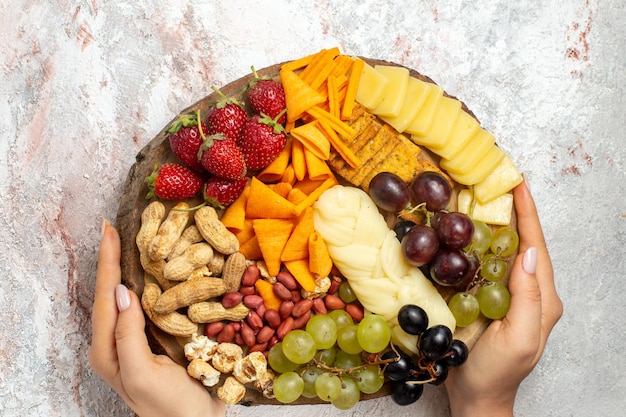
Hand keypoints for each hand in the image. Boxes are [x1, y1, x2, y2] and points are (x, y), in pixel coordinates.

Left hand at [89, 221, 225, 416]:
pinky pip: (155, 304)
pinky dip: (156, 282)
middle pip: (113, 292)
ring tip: (134, 240)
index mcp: (108, 349)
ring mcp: (142, 338)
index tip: (110, 232)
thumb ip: (127, 336)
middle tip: (117, 228)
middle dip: (114, 259)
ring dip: (133, 267)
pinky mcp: (161, 338)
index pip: (105, 297)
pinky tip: (162, 268)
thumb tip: (123, 292)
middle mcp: (121, 340)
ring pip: (133, 296)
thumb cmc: (169, 408)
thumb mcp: (142, 374)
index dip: (107, 263)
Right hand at [445, 179, 562, 416]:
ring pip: (501, 251)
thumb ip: (529, 298)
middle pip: (522, 242)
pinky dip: (473, 244)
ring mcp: (505, 295)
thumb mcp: (518, 338)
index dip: (528, 214)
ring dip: (491, 223)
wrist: (475, 397)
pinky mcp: (485, 299)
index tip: (519, 185)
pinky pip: (481, 265)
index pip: (536, 247)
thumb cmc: (498, 373)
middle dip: (512, 211)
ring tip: (479, 198)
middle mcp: (526, 291)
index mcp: (541, 298)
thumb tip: (530, 253)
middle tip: (497, 182)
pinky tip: (461, 232)